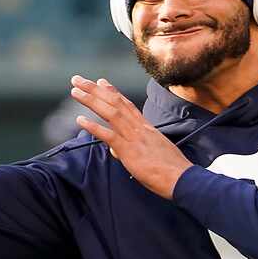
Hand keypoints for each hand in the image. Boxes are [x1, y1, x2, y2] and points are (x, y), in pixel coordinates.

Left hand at [70, 75, 191, 199]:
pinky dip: (93, 126)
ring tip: (75, 91)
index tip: (101, 81)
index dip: (112, 92)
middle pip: (115, 102)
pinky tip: (80, 120)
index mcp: (147, 127)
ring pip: (110, 112)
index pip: (127, 104)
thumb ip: (135, 148)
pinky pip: (108, 135)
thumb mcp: (154, 153)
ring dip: (91, 100)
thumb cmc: (171, 170)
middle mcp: (139, 128)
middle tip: (77, 80)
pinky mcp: (129, 151)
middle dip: (94, 89)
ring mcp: (134, 137)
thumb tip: (118, 151)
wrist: (183, 178)